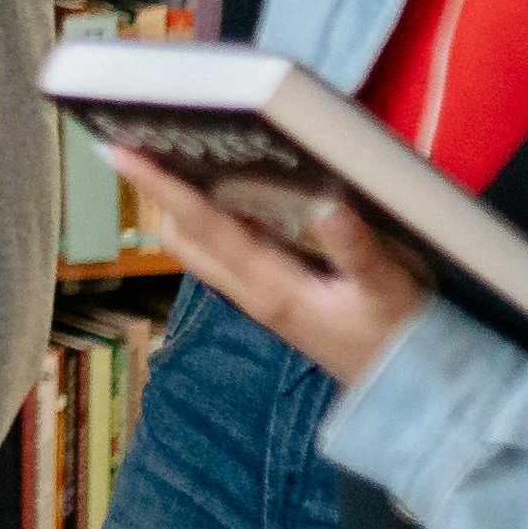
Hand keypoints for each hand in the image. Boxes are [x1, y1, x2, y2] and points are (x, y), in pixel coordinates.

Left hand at [104, 146, 431, 384]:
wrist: (408, 387)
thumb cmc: (398, 336)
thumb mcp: (390, 291)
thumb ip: (359, 251)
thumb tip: (325, 206)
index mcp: (270, 285)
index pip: (203, 226)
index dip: (161, 187)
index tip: (119, 152)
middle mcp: (251, 289)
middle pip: (183, 237)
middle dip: (162, 193)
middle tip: (152, 140)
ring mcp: (258, 294)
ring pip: (201, 246)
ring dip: (186, 205)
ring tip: (187, 154)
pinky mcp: (274, 294)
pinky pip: (229, 251)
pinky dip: (218, 218)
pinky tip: (241, 189)